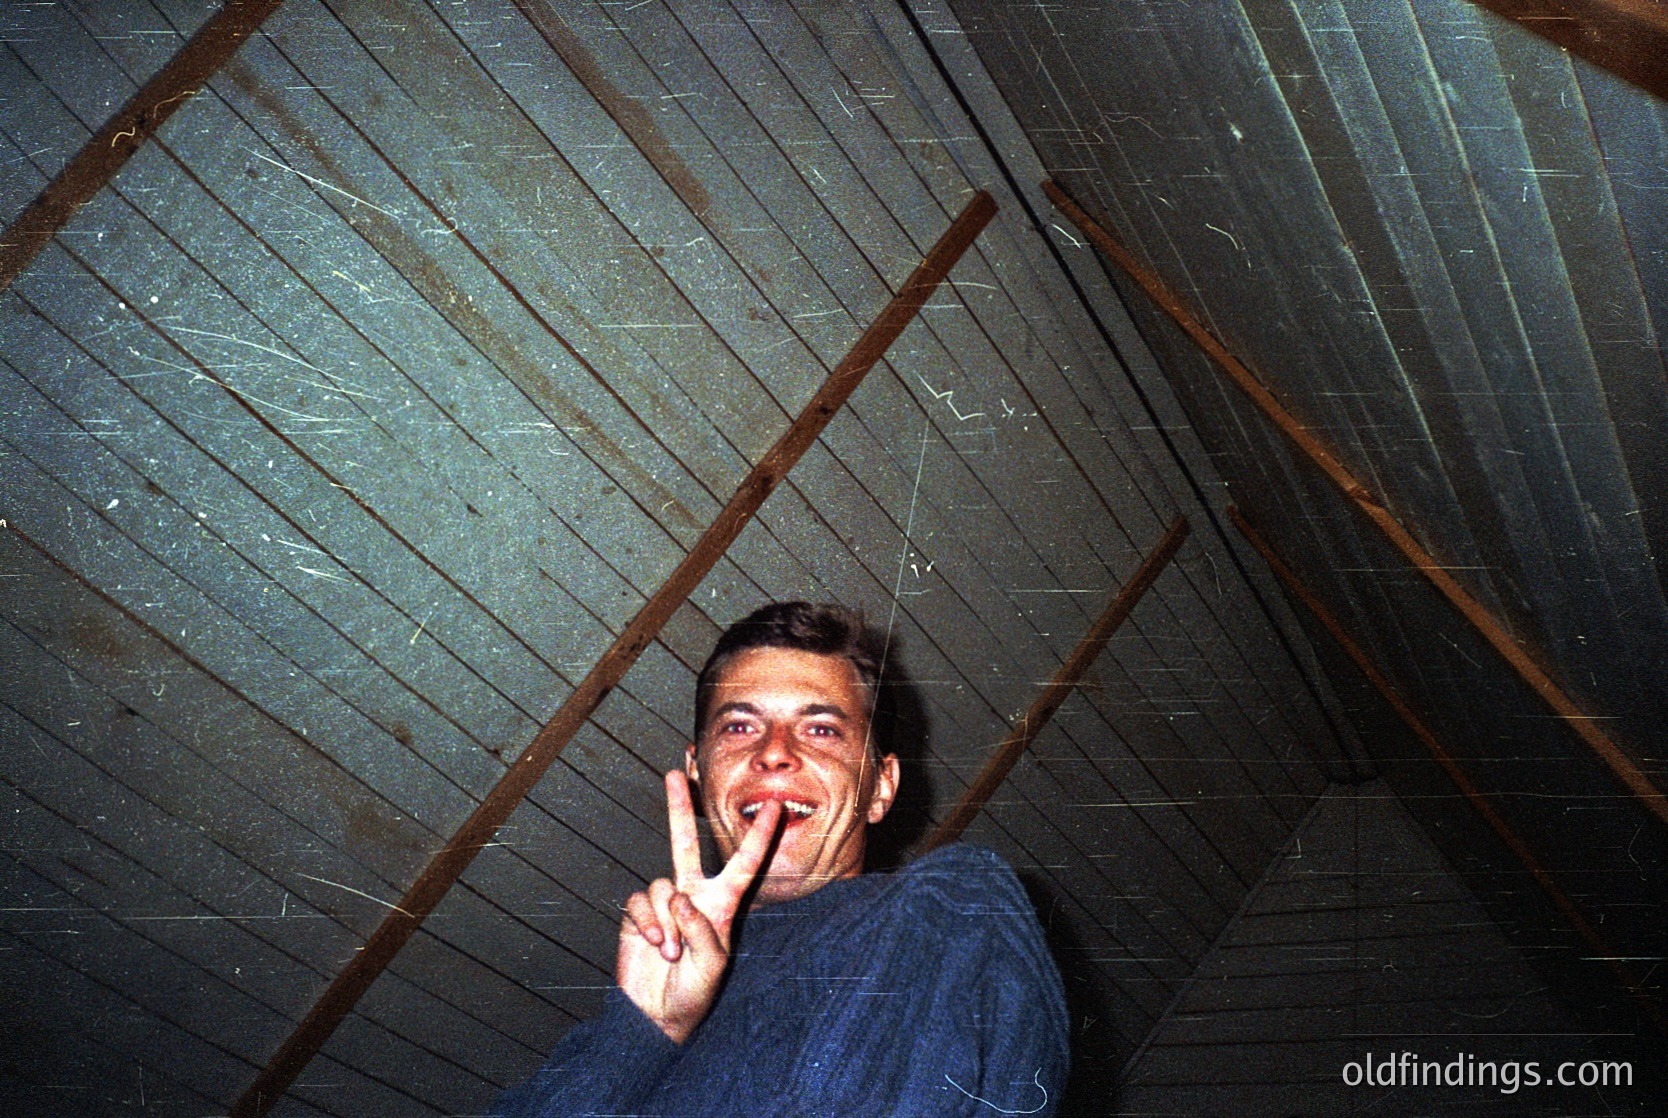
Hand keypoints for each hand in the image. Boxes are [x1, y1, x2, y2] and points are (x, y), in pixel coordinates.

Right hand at [617, 770, 779, 1043]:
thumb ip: (700, 928)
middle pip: (684, 843)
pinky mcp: (637, 914)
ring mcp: (663, 903)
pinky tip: (654, 944)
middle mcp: (691, 895)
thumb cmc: (694, 992)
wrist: (657, 1014)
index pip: (744, 863)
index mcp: (721, 904)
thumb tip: (678, 896)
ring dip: (666, 921)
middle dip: (678, 808)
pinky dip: (647, 922)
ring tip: (671, 950)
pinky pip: (639, 902)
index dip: (759, 836)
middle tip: (676, 773)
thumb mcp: (712, 964)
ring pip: (661, 884)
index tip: (775, 806)